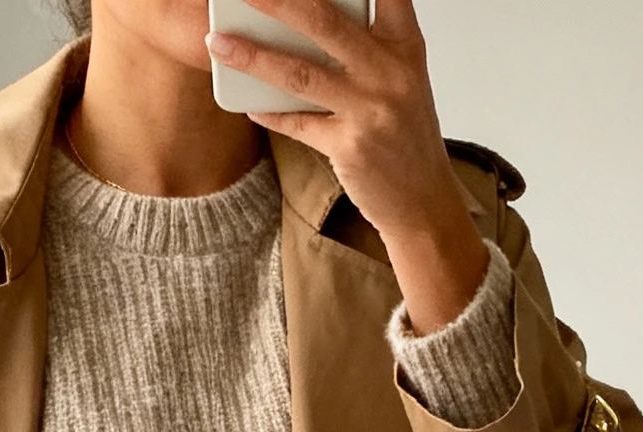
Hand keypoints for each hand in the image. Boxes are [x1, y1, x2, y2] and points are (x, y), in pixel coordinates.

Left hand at [205, 0, 488, 333]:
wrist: (424, 201)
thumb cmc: (406, 135)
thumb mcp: (402, 78)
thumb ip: (368, 44)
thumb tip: (308, 18)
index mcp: (404, 44)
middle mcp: (389, 70)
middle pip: (322, 20)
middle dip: (275, 0)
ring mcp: (368, 109)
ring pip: (300, 73)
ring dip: (252, 56)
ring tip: (218, 42)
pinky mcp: (349, 147)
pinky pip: (296, 123)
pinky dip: (269, 113)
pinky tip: (247, 103)